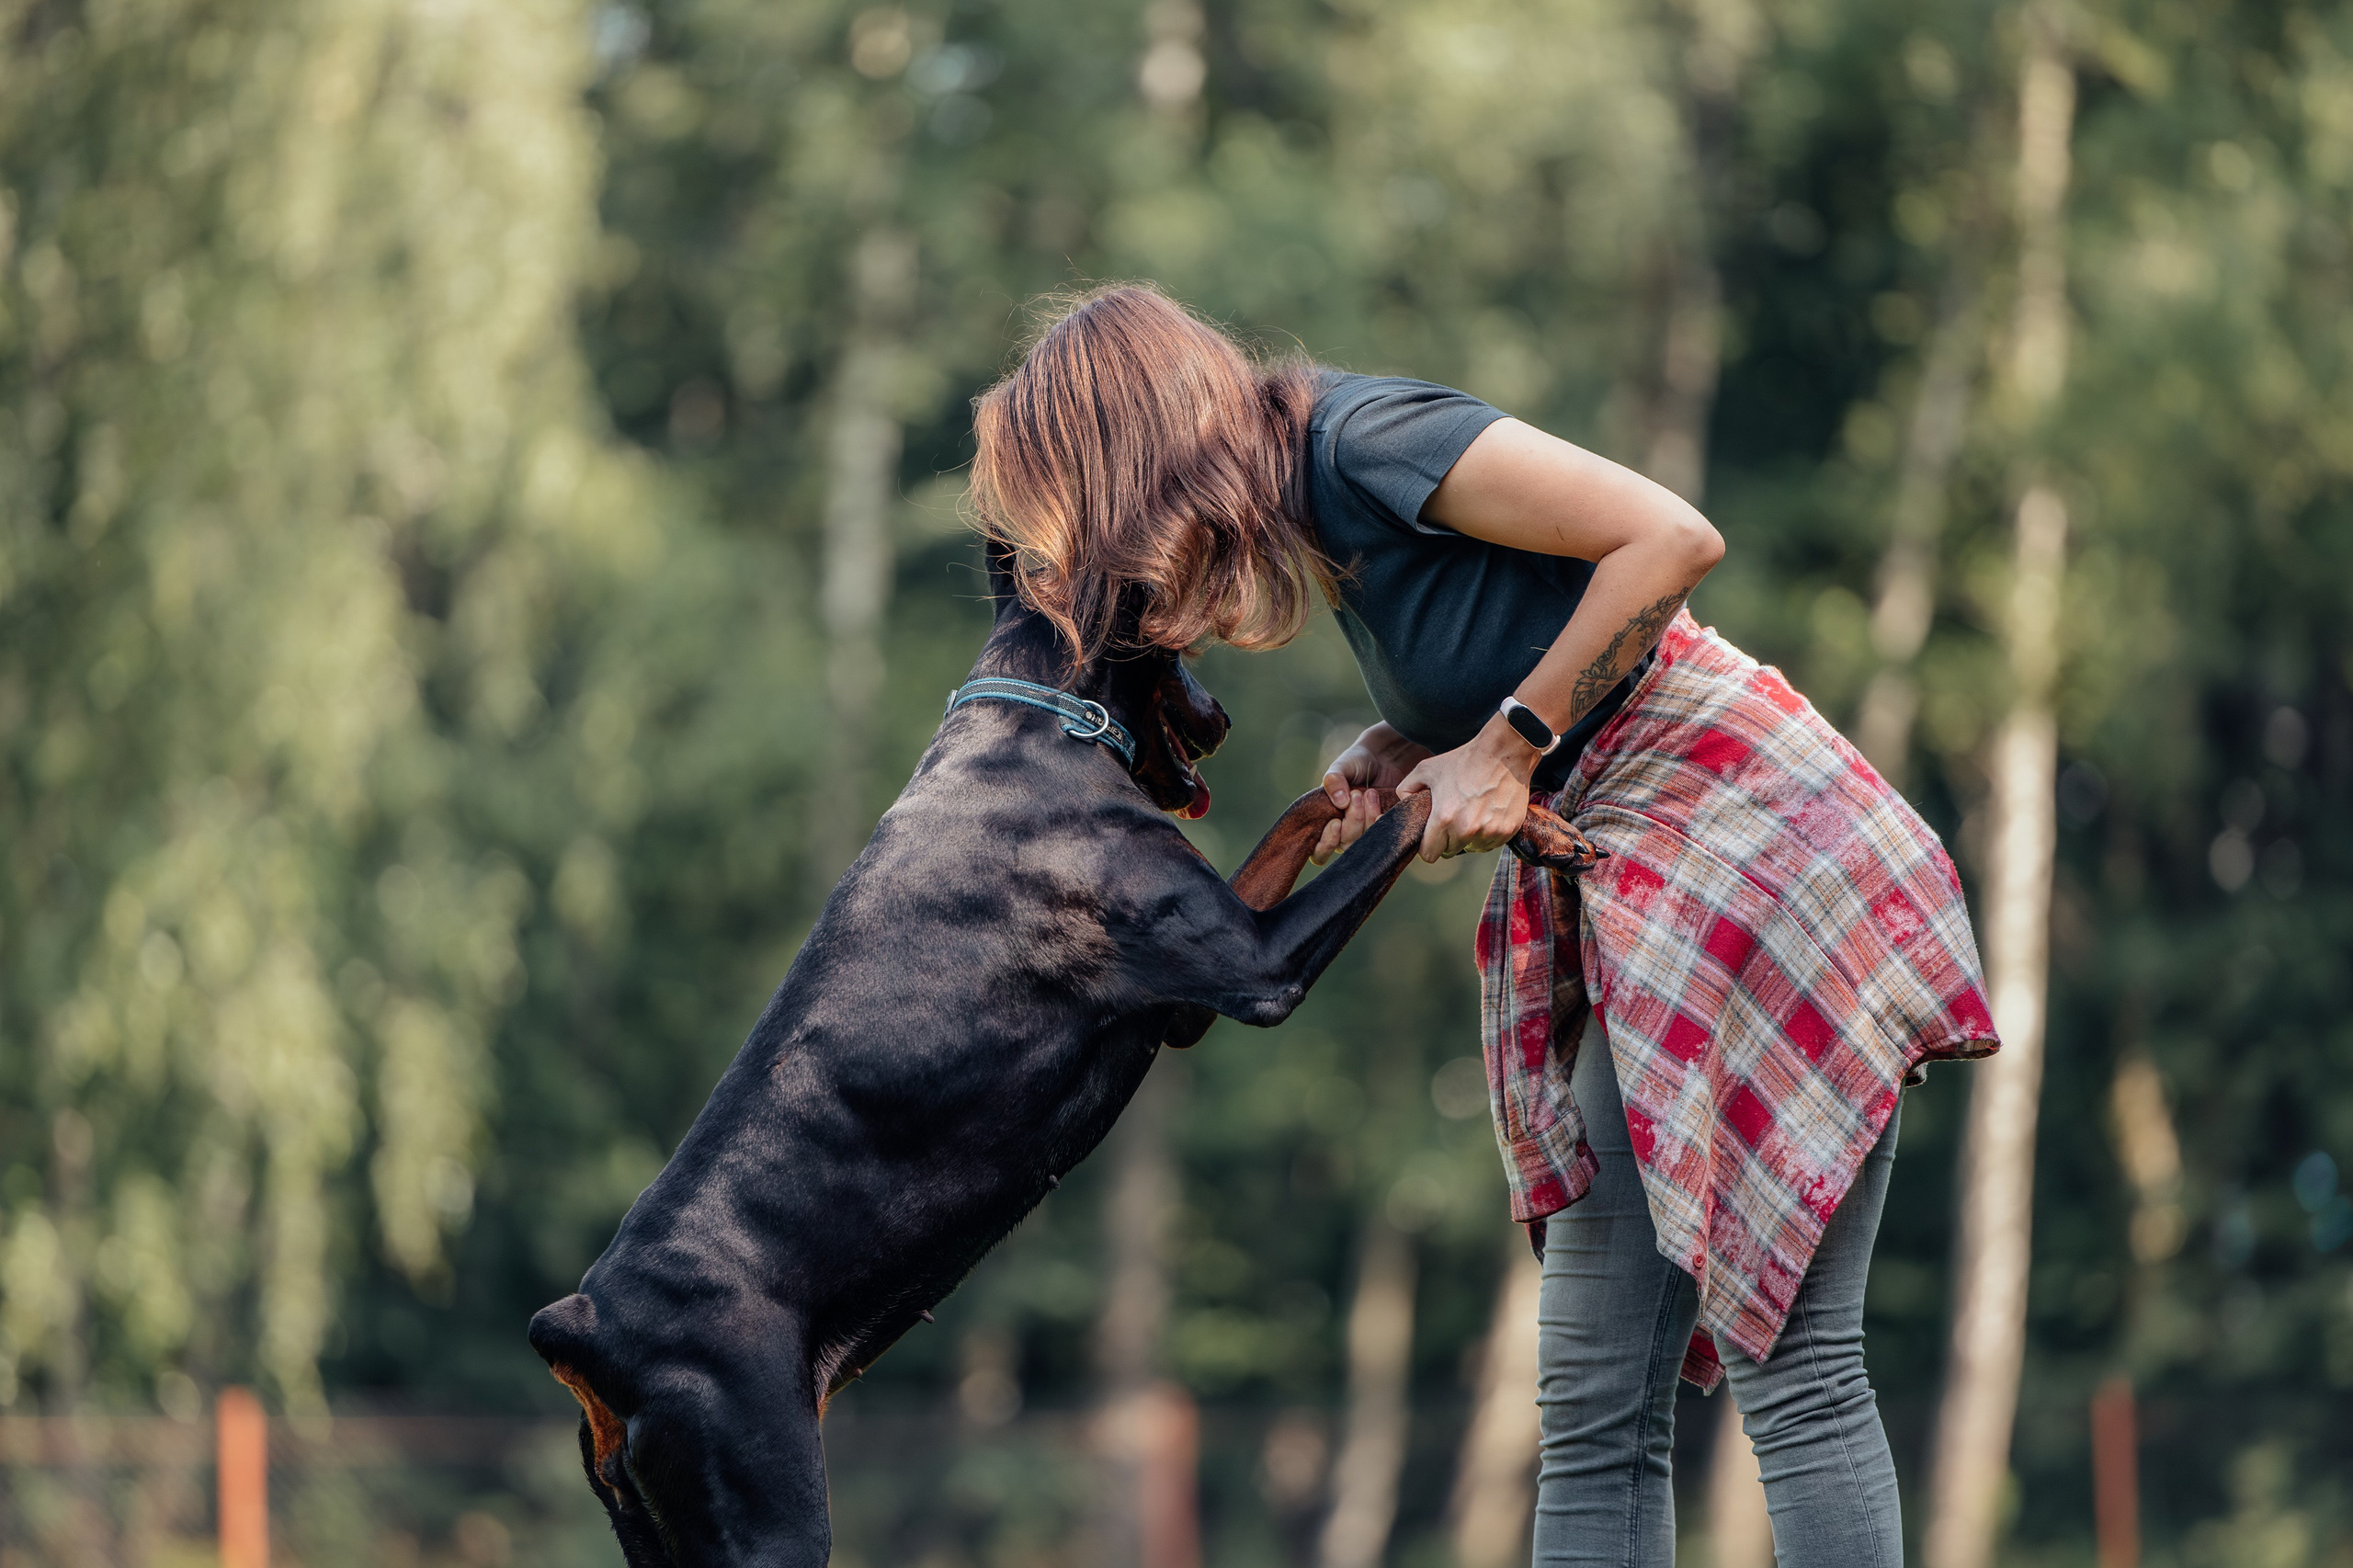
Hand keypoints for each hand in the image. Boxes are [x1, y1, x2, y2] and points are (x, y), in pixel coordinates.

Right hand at [1310, 723, 1430, 864]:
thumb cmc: (1355, 763)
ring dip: (1367, 819)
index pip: (1319, 852)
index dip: (1326, 844)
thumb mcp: (1340, 767)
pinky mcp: (1386, 831)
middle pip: (1346, 846)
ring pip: (1365, 844)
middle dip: (1352, 821)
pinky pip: (1385, 839)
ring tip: (1370, 793)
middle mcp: (1345, 834)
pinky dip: (1383, 825)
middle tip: (1357, 794)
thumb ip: (1333, 781)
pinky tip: (1383, 809)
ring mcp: (1366, 835)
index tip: (1336, 822)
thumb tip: (1341, 802)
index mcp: (1327, 824)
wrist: (1384, 756)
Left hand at [1396, 716, 1537, 861]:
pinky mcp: (1507, 830)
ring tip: (1472, 812)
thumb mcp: (1426, 768)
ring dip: (1469, 837)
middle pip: (1450, 852)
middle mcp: (1466, 830)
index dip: (1428, 845)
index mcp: (1443, 818)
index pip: (1429, 855)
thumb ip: (1406, 788)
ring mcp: (1489, 832)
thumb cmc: (1463, 760)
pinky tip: (1487, 812)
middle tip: (1453, 818)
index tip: (1432, 835)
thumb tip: (1403, 804)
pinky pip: (1491, 844)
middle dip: (1448, 839)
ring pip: (1472, 849)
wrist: (1503, 753)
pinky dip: (1487, 834)